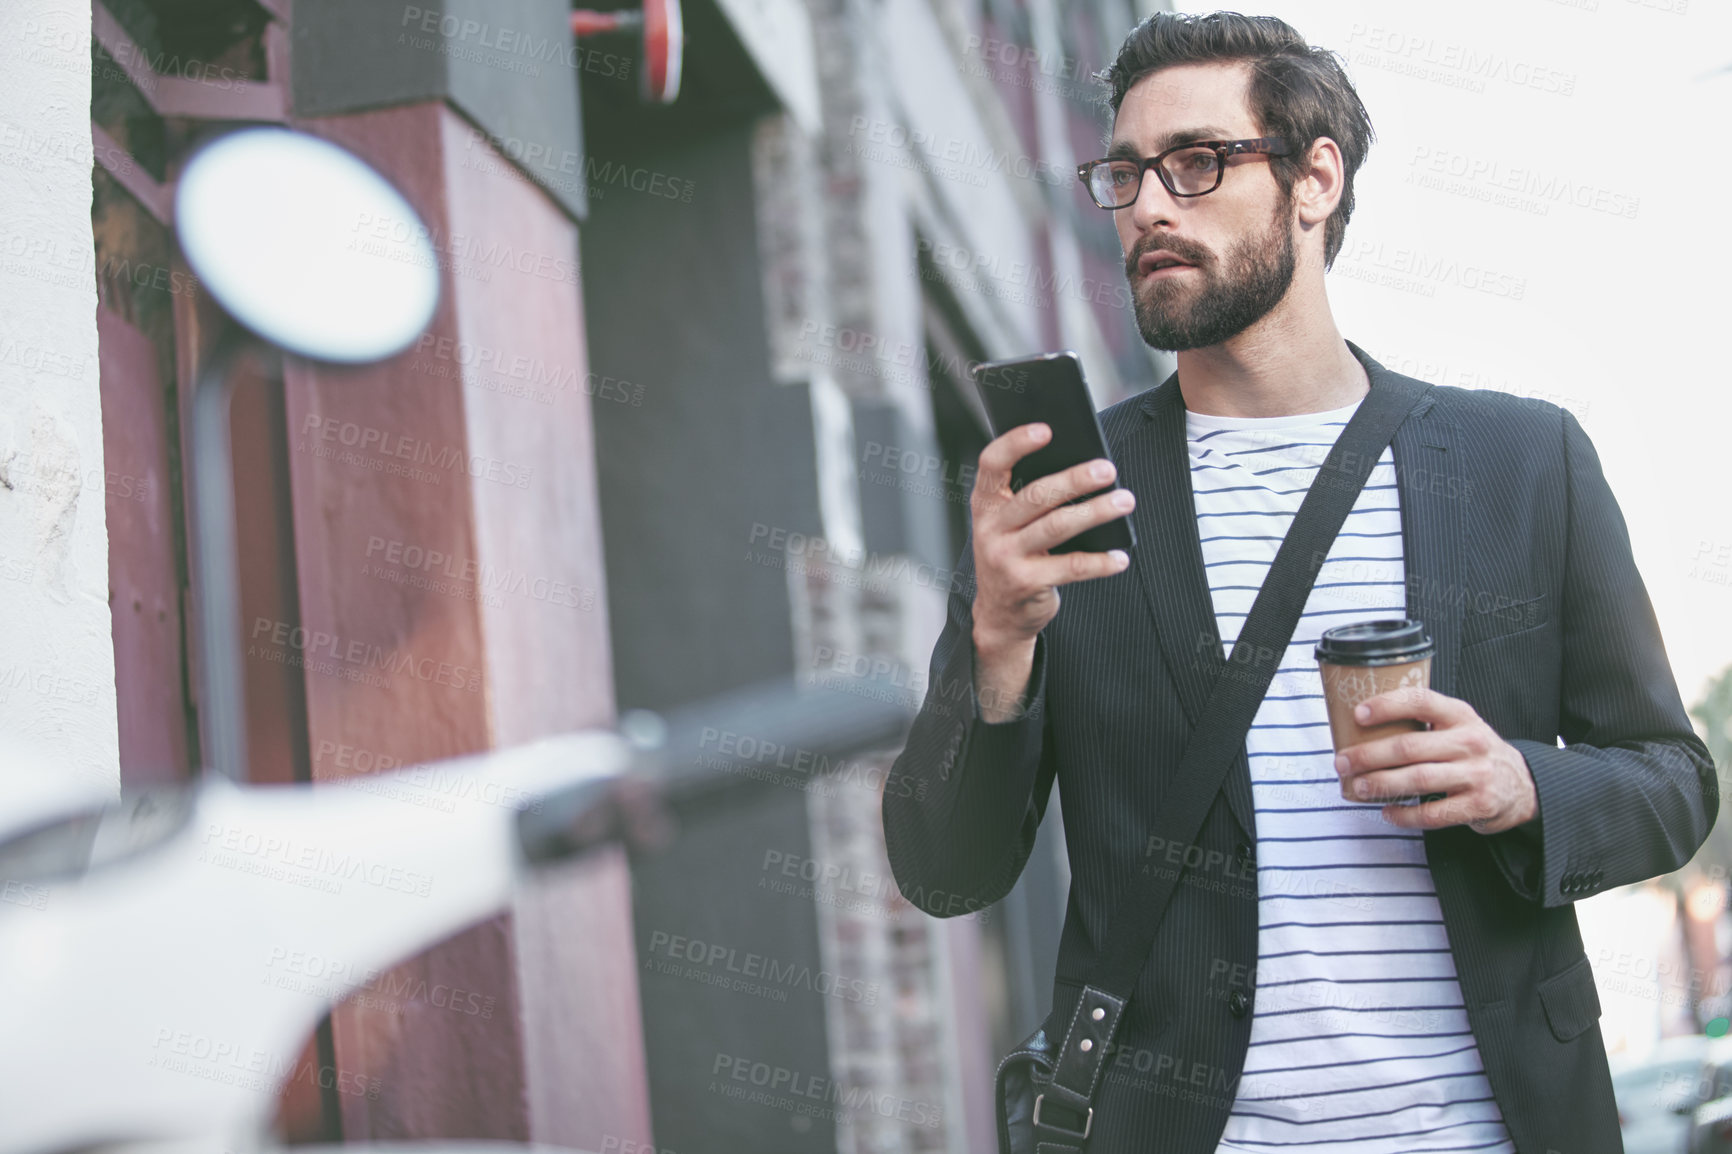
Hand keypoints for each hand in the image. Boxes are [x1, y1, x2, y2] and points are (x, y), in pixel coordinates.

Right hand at [969, 422, 1133, 653]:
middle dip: (1075, 480)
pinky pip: (1071, 567)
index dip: (1016, 443)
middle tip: (1107, 468)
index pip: (992, 464)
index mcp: (985, 504)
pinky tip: (1120, 556)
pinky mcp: (1027, 583)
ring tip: (1125, 501)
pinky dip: (1100, 562)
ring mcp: (1006, 557)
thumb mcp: (1009, 524)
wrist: (1000, 614)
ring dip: (1095, 512)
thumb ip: (1032, 498)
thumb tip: (1084, 468)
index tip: (1047, 429)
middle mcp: (991, 528)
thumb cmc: (1014, 554)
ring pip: (1057, 527)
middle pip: (1036, 495)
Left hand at [1332, 687, 1537, 834]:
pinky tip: (1388, 812)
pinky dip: (1405, 815)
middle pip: (1410, 747)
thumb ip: (1424, 722)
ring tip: (1358, 787)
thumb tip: (1361, 727)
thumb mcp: (1458, 725)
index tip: (1358, 714)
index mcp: (1460, 715)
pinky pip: (1433, 813)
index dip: (1388, 705)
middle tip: (1342, 762)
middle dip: (1369, 755)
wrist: (1522, 785)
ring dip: (1381, 784)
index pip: (1421, 701)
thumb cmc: (1473, 752)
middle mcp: (1470, 742)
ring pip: (1418, 779)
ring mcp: (1476, 774)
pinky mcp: (1478, 805)